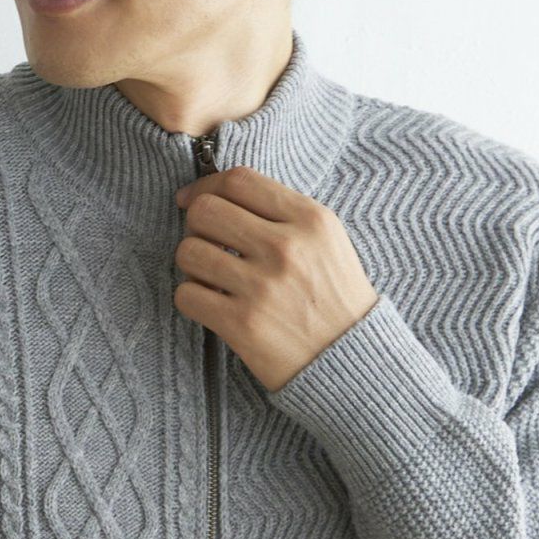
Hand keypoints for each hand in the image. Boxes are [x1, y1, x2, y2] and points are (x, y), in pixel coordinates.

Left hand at [171, 164, 380, 392]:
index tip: (193, 199)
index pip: (238, 180)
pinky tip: (212, 303)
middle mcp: (286, 248)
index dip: (206, 185)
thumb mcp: (327, 241)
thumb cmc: (335, 298)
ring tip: (210, 276)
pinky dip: (191, 298)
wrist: (352, 358)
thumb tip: (218, 195)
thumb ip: (283, 213)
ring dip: (191, 264)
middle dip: (195, 224)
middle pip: (205, 210)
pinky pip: (186, 295)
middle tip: (205, 242)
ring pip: (188, 252)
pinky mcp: (242, 324)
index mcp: (310, 220)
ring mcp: (263, 287)